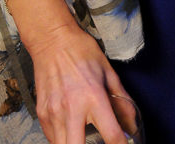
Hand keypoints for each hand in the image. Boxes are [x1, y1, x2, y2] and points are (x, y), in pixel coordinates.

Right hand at [28, 20, 140, 143]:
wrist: (52, 40)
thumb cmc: (81, 51)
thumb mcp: (107, 71)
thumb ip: (121, 99)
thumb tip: (132, 123)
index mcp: (93, 96)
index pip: (111, 134)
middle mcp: (72, 108)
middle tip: (99, 143)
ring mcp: (54, 113)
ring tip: (84, 139)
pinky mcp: (42, 114)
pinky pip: (52, 138)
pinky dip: (63, 140)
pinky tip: (71, 131)